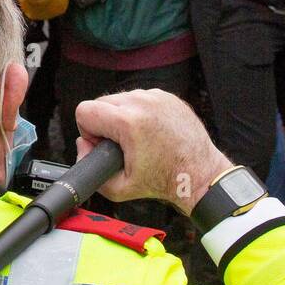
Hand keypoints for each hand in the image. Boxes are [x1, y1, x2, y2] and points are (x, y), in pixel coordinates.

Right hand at [75, 89, 232, 214]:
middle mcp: (143, 103)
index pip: (85, 111)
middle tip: (119, 144)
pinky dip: (138, 113)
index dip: (88, 131)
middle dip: (103, 123)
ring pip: (120, 98)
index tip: (102, 144)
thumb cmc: (165, 180)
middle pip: (100, 102)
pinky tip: (148, 131)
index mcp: (129, 122)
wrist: (200, 175)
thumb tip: (84, 145)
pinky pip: (139, 99)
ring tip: (136, 138)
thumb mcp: (117, 188)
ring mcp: (157, 97)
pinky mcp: (167, 97)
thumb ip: (88, 166)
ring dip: (120, 116)